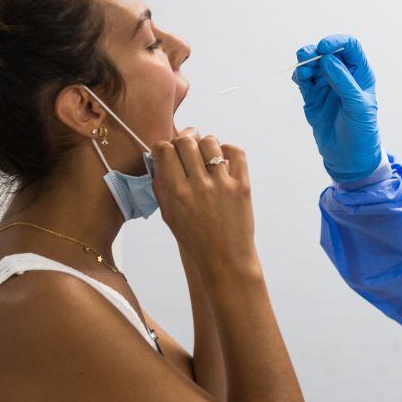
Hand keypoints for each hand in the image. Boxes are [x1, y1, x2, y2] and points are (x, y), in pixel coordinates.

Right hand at [151, 128, 254, 270]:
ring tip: (204, 154)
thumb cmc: (194, 239)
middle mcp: (199, 186)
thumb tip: (159, 158)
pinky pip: (236, 152)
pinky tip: (222, 159)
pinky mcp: (242, 186)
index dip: (164, 147)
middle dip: (183, 141)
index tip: (166, 151)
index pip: (165, 150)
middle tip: (185, 149)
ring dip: (205, 144)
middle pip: (186, 142)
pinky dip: (228, 150)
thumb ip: (161, 185)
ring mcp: (222, 184)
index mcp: (177, 193)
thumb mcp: (169, 215)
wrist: (225, 259)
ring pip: (210, 142)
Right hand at [292, 34, 381, 183]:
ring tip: (303, 72)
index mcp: (360, 73)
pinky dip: (299, 75)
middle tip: (307, 58)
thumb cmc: (361, 130)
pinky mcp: (312, 95)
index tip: (324, 48)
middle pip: (327, 52)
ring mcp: (326, 84)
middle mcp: (343, 75)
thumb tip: (327, 59)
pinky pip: (303, 79)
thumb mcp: (358, 106)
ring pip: (313, 63)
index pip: (349, 47)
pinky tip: (300, 79)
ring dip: (305, 62)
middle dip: (315, 51)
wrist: (348, 156)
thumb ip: (343, 82)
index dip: (337, 42)